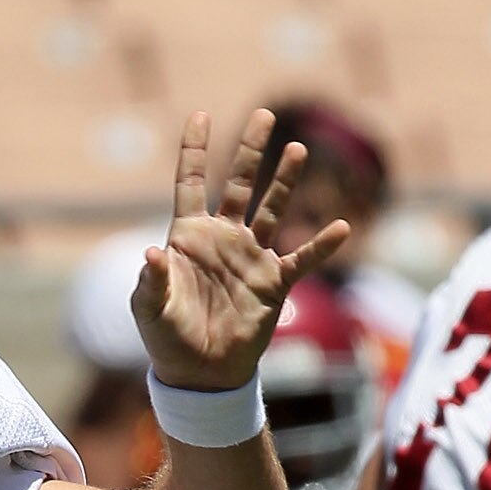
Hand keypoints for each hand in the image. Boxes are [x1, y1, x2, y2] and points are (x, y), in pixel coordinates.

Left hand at [134, 115, 349, 391]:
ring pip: (272, 209)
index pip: (190, 184)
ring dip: (284, 182)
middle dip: (250, 151)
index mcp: (188, 237)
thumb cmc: (167, 338)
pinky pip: (302, 258)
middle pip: (238, 184)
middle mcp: (223, 238)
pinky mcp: (274, 282)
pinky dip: (321, 245)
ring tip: (295, 151)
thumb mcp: (150, 310)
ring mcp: (251, 256)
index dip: (194, 151)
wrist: (199, 374)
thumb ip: (152, 281)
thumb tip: (152, 254)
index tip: (200, 115)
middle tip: (264, 115)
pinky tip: (340, 228)